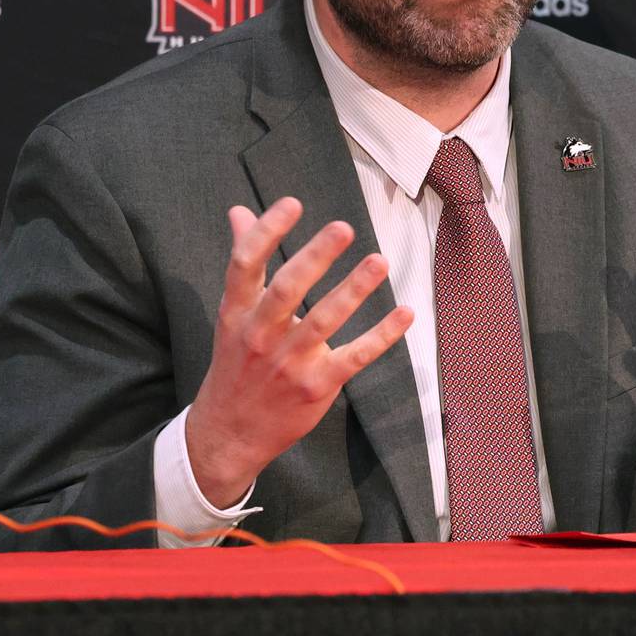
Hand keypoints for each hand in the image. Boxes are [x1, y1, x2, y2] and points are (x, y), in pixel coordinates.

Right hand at [186, 198, 413, 507]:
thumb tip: (240, 211)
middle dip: (315, 257)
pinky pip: (355, 356)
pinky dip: (382, 335)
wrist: (230, 431)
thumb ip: (244, 260)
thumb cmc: (237, 362)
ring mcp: (290, 362)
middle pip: (287, 289)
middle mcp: (261, 334)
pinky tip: (405, 313)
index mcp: (238, 311)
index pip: (246, 264)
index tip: (292, 204)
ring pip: (324, 321)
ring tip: (379, 261)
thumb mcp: (232, 313)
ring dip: (354, 290)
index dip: (267, 232)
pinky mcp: (317, 385)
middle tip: (343, 227)